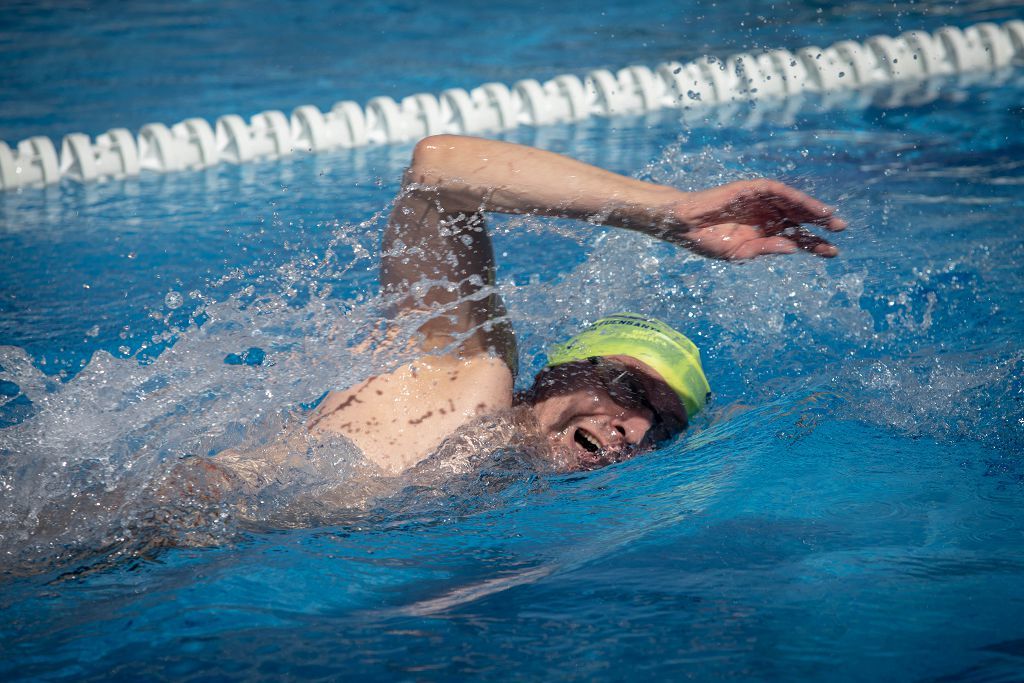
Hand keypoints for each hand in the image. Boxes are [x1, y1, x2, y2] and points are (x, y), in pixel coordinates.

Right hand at [665, 179, 846, 259]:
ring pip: (792, 204)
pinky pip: (776, 191)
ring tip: (829, 217)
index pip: (795, 238)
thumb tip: (793, 248)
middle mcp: (765, 217)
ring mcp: (758, 202)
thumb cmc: (707, 241)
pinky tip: (807, 204)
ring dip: (811, 208)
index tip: (833, 252)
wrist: (683, 225)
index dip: (814, 244)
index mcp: (764, 234)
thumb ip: (766, 248)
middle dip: (820, 224)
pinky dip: (793, 196)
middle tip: (840, 229)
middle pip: (799, 219)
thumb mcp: (740, 252)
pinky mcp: (750, 190)